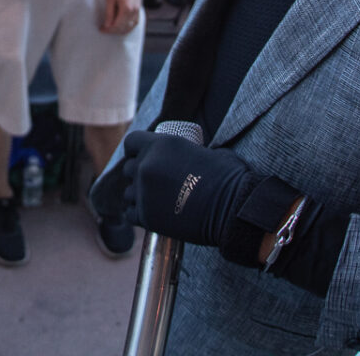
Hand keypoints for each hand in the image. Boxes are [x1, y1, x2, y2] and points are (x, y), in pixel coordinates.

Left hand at [100, 0, 141, 33]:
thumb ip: (109, 13)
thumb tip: (108, 25)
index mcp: (126, 9)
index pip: (117, 26)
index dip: (108, 29)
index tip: (101, 29)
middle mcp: (134, 11)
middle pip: (124, 28)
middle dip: (114, 31)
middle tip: (105, 29)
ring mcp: (138, 9)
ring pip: (131, 26)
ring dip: (122, 30)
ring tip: (113, 29)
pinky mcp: (139, 6)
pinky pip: (136, 21)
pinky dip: (129, 26)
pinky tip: (124, 25)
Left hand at [122, 131, 249, 245]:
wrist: (231, 207)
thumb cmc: (227, 176)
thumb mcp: (205, 151)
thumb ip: (184, 152)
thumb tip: (186, 157)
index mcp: (160, 145)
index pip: (131, 142)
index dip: (136, 150)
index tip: (145, 157)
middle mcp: (147, 166)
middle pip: (129, 168)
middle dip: (139, 174)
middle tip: (156, 182)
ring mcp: (144, 192)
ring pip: (128, 193)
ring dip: (138, 196)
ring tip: (157, 201)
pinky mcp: (146, 217)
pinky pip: (130, 214)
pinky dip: (139, 215)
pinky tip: (154, 214)